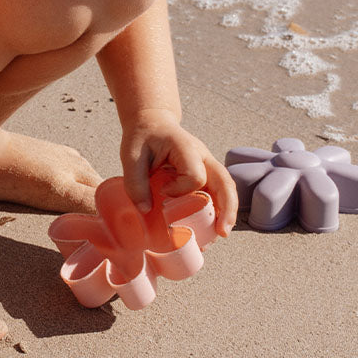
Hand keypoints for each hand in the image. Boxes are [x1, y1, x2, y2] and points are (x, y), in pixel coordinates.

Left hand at [119, 109, 237, 236]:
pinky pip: (217, 192)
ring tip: (220, 234)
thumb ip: (135, 182)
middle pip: (225, 182)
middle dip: (227, 208)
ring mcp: (207, 165)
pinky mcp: (205, 173)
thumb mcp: (130, 155)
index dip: (181, 189)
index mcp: (186, 148)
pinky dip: (218, 209)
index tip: (163, 191)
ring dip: (227, 212)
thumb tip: (146, 211)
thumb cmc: (142, 137)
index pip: (195, 175)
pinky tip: (212, 226)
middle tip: (222, 232)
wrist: (152, 124)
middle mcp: (203, 156)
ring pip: (226, 188)